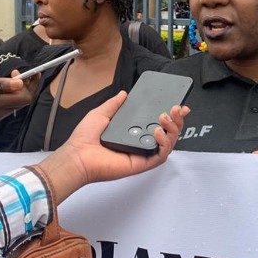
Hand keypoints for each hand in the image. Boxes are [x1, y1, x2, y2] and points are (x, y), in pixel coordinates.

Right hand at [0, 70, 37, 126]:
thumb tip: (20, 83)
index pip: (26, 97)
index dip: (30, 84)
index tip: (23, 71)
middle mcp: (0, 113)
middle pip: (24, 101)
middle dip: (27, 86)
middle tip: (18, 71)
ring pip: (17, 103)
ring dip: (19, 90)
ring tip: (11, 76)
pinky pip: (8, 105)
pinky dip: (11, 94)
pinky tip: (3, 85)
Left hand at [36, 91, 188, 202]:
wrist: (78, 155)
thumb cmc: (85, 138)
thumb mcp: (101, 114)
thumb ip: (114, 104)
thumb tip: (124, 94)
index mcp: (133, 132)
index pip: (157, 123)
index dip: (171, 116)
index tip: (178, 105)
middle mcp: (140, 143)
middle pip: (168, 133)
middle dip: (177, 120)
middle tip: (177, 108)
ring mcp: (143, 153)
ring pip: (168, 143)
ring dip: (173, 129)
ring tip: (164, 117)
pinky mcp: (142, 164)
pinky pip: (160, 155)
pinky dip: (164, 143)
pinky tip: (158, 132)